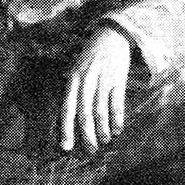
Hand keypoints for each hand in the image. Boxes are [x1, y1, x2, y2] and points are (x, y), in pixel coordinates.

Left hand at [60, 25, 133, 152]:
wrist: (112, 34)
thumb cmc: (92, 55)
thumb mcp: (76, 68)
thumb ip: (73, 89)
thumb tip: (70, 114)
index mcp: (72, 80)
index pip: (67, 109)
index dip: (66, 130)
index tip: (66, 147)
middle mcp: (85, 81)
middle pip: (84, 114)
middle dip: (87, 135)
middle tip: (90, 150)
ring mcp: (102, 80)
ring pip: (101, 112)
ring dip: (103, 130)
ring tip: (105, 141)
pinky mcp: (117, 79)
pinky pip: (116, 104)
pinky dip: (117, 119)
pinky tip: (118, 129)